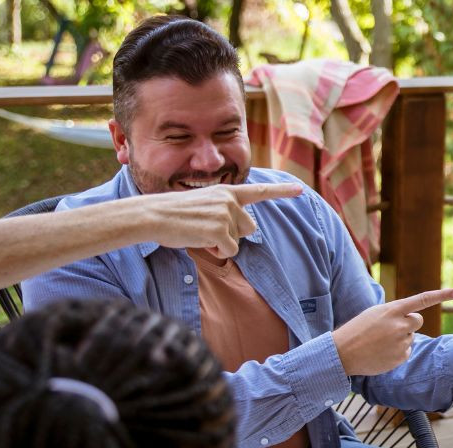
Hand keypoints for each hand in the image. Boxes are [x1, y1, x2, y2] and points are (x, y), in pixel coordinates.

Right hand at [144, 182, 301, 257]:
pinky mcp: (220, 230)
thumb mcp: (202, 204)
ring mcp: (226, 214)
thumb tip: (241, 226)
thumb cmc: (173, 213)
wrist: (151, 215)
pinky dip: (217, 252)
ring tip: (200, 233)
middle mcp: (230, 200)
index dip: (282, 191)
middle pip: (250, 227)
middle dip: (234, 234)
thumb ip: (224, 210)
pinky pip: (230, 251)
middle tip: (207, 230)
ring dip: (223, 244)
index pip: (258, 191)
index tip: (301, 189)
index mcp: (226, 191)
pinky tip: (200, 241)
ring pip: (239, 240)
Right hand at [333, 288, 452, 375]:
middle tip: (390, 328)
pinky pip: (406, 351)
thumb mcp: (375, 313)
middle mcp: (400, 324)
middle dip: (409, 323)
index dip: (441, 295)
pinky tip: (382, 352)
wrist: (343, 352)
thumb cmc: (358, 330)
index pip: (422, 300)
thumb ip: (395, 313)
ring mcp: (401, 342)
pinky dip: (397, 352)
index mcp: (392, 310)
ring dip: (400, 338)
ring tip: (380, 342)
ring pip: (411, 337)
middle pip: (418, 320)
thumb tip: (413, 319)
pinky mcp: (400, 357)